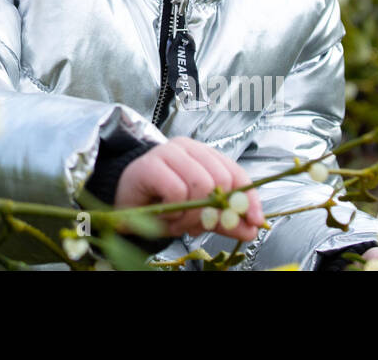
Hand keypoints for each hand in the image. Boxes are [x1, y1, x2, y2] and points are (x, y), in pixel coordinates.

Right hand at [112, 136, 264, 243]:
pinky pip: (177, 192)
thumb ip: (225, 220)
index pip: (236, 173)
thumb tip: (252, 229)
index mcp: (204, 154)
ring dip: (191, 214)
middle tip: (196, 224)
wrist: (123, 205)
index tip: (254, 222)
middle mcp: (187, 147)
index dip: (249, 199)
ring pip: (202, 185)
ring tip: (177, 218)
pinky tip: (164, 212)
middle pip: (221, 179)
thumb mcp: (198, 214)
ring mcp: (167, 153)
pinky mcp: (149, 165)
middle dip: (213, 211)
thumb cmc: (161, 204)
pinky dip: (174, 211)